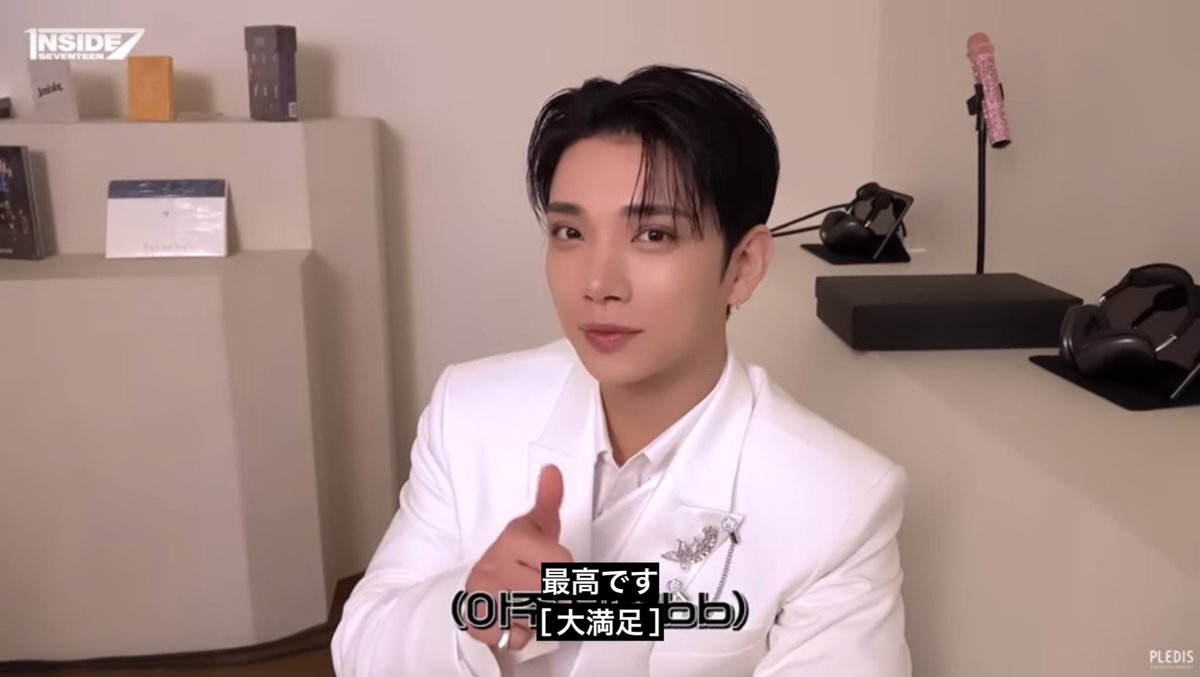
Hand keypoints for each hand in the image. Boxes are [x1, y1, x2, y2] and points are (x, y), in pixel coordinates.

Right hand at [464, 464, 571, 651]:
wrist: (477, 584)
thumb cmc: (516, 555)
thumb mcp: (533, 527)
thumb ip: (548, 501)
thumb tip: (553, 470)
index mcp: (514, 539)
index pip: (562, 565)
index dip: (565, 572)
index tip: (550, 567)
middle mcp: (494, 564)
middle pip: (552, 593)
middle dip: (551, 595)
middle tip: (537, 586)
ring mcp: (483, 594)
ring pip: (537, 616)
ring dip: (536, 615)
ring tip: (525, 601)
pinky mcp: (475, 621)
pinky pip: (516, 637)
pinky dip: (518, 634)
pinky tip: (511, 618)